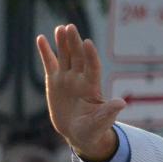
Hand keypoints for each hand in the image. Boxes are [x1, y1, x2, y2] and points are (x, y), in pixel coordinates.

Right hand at [35, 24, 124, 161]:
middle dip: (74, 43)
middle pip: (78, 58)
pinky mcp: (54, 82)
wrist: (79, 133)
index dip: (90, 56)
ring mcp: (67, 79)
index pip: (92, 68)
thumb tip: (121, 103)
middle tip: (70, 27)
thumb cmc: (94, 129)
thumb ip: (108, 112)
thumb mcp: (101, 122)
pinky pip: (50, 64)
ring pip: (65, 57)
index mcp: (93, 88)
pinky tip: (41, 39)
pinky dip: (45, 52)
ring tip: (60, 28)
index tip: (88, 43)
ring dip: (62, 43)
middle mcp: (80, 79)